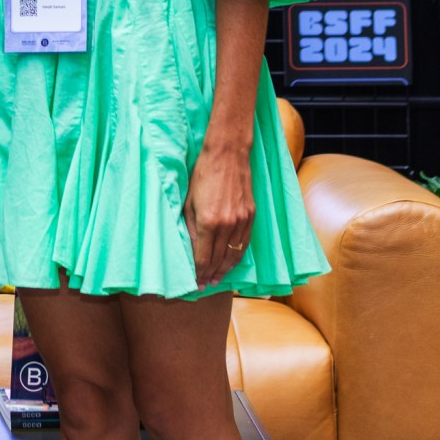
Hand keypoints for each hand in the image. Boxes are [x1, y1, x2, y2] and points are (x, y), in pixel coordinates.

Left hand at [183, 141, 254, 288]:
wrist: (227, 154)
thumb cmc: (202, 174)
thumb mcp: (188, 202)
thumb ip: (189, 227)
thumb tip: (190, 249)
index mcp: (207, 221)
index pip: (203, 257)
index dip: (198, 273)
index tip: (195, 283)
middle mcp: (226, 225)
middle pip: (218, 259)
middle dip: (210, 274)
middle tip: (205, 285)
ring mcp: (241, 221)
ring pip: (233, 255)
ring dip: (225, 270)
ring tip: (217, 279)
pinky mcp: (251, 216)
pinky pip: (244, 244)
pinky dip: (237, 257)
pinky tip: (231, 263)